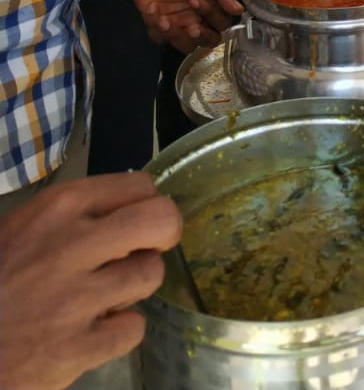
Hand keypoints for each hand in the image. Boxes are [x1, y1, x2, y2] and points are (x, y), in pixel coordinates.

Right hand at [0, 173, 180, 389]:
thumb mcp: (25, 226)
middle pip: (162, 221)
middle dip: (165, 233)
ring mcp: (76, 300)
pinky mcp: (76, 349)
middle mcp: (72, 246)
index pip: (140, 186)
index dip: (145, 203)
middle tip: (146, 248)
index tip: (136, 219)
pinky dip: (120, 331)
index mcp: (58, 208)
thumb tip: (132, 206)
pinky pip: (133, 329)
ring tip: (109, 292)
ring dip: (136, 284)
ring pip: (151, 275)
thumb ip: (77, 215)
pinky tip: (96, 329)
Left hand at [127, 0, 242, 53]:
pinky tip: (152, 9)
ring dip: (177, 36)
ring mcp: (178, 23)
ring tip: (164, 19)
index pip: (222, 23)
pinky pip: (160, 39)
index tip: (196, 0)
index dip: (213, 17)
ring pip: (185, 45)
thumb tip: (239, 9)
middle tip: (191, 27)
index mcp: (211, 3)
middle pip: (208, 40)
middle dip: (201, 36)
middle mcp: (197, 17)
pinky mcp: (157, 25)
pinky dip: (157, 29)